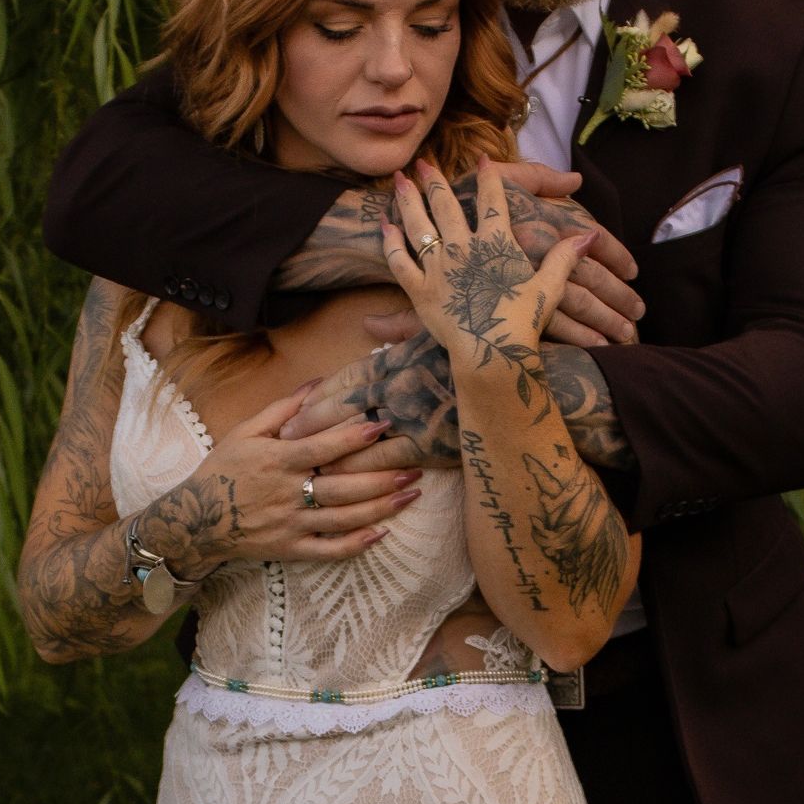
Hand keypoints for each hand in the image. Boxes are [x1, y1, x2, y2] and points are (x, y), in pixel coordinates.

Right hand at [142, 390, 417, 573]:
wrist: (195, 521)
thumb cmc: (223, 470)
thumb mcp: (245, 432)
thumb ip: (283, 410)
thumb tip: (317, 383)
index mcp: (276, 462)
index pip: (320, 448)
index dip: (352, 437)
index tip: (383, 425)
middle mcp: (285, 495)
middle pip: (342, 487)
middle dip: (381, 478)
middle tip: (415, 467)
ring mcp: (289, 525)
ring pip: (343, 519)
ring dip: (380, 508)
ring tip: (411, 495)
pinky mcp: (290, 549)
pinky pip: (328, 551)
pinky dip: (356, 544)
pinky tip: (382, 533)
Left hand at [280, 329, 462, 468]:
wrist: (519, 379)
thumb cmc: (480, 347)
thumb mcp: (438, 324)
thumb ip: (399, 325)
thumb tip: (367, 324)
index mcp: (397, 357)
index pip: (346, 377)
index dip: (318, 394)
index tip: (295, 407)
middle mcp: (398, 387)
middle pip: (341, 408)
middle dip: (309, 424)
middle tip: (284, 438)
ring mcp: (410, 417)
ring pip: (356, 436)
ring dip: (327, 450)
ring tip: (304, 464)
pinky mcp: (428, 444)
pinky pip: (383, 460)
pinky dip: (360, 469)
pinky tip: (340, 480)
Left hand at [359, 163, 640, 351]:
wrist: (492, 355)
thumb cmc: (523, 323)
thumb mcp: (548, 288)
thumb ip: (564, 257)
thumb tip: (589, 235)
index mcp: (495, 242)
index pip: (492, 199)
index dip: (488, 177)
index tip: (482, 160)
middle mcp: (463, 247)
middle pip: (446, 205)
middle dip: (434, 180)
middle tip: (422, 163)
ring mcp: (438, 267)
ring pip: (418, 225)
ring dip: (408, 199)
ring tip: (400, 180)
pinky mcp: (420, 290)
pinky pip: (400, 261)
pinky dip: (391, 242)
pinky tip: (385, 226)